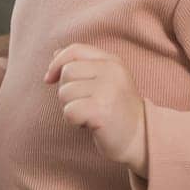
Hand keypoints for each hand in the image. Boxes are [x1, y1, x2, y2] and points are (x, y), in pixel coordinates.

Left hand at [44, 43, 146, 172]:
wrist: (141, 139)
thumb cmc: (116, 110)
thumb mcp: (104, 81)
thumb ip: (82, 65)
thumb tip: (55, 54)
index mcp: (112, 61)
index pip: (74, 50)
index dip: (57, 64)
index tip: (49, 79)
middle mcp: (112, 71)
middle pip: (66, 73)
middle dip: (67, 92)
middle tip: (86, 104)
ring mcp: (108, 90)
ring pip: (65, 93)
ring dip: (71, 108)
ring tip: (90, 114)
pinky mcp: (101, 110)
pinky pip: (69, 112)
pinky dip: (73, 121)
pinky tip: (90, 124)